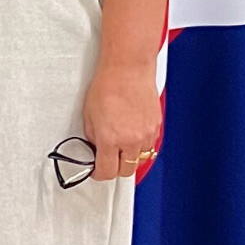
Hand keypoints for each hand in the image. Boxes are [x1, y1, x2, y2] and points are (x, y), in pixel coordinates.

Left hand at [82, 60, 160, 180]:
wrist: (127, 69)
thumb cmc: (108, 84)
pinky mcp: (156, 128)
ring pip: (139, 159)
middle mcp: (130, 140)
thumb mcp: (89, 113)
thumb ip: (93, 136)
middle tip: (109, 161)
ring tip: (121, 146)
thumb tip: (95, 148)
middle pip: (126, 171)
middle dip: (115, 169)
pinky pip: (149, 146)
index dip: (99, 174)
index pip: (106, 171)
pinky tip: (133, 135)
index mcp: (110, 138)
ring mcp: (145, 135)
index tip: (97, 172)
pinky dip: (141, 145)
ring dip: (130, 157)